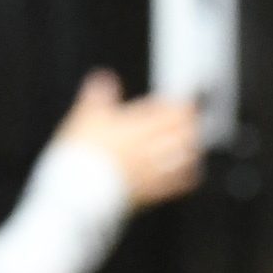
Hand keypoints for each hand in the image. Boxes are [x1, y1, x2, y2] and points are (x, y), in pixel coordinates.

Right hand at [56, 71, 206, 206]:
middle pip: (185, 134)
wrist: (77, 193)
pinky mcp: (150, 192)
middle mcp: (150, 149)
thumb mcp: (85, 118)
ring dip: (193, 148)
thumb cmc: (81, 157)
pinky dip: (187, 176)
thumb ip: (97, 96)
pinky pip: (177, 184)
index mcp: (137, 127)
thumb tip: (103, 78)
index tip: (187, 103)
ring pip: (186, 157)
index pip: (172, 112)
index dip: (184, 107)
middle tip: (195, 121)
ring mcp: (152, 171)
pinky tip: (188, 174)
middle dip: (192, 126)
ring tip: (194, 144)